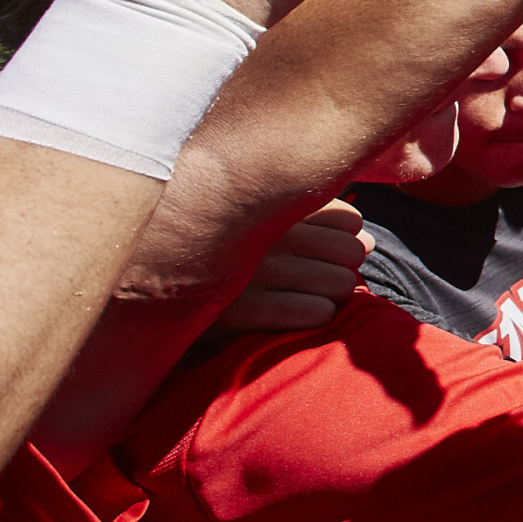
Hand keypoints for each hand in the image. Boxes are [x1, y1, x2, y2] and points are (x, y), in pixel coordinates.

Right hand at [199, 200, 371, 341]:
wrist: (153, 299)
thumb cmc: (222, 259)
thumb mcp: (259, 227)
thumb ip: (316, 223)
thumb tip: (369, 241)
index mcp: (269, 205)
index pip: (347, 220)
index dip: (346, 241)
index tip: (325, 252)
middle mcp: (262, 232)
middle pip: (352, 252)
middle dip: (345, 271)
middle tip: (321, 280)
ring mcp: (252, 270)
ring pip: (340, 283)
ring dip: (334, 297)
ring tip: (312, 298)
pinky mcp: (239, 310)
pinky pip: (315, 312)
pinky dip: (319, 316)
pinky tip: (306, 315)